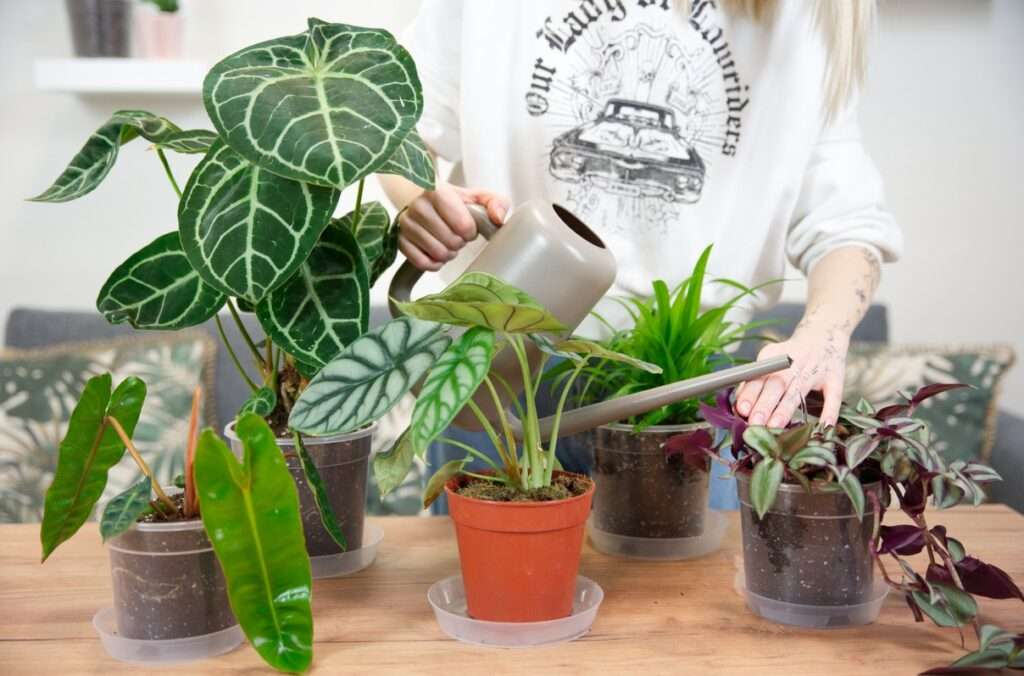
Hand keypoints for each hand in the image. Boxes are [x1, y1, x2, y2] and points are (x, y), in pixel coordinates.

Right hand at [398, 184, 509, 271]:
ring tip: (447, 241)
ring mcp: (405, 224)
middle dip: (460, 242)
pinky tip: (437, 252)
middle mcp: (417, 206)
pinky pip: (422, 263)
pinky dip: (435, 263)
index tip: (468, 226)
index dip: (471, 231)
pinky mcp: (399, 240)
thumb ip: (496, 203)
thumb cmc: (452, 200)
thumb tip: (498, 219)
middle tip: (457, 235)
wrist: (421, 197)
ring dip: (448, 253)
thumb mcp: (477, 196)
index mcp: (437, 191)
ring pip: (438, 254)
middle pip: (451, 242)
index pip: (463, 226)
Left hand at [735, 325, 849, 427]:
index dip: (750, 394)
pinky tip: (823, 426)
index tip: (742, 410)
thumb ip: (754, 381)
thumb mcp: (769, 360)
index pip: (758, 378)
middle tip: (754, 423)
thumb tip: (738, 405)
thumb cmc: (790, 355)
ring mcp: (815, 372)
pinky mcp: (835, 379)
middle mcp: (793, 365)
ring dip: (785, 409)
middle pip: (776, 386)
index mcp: (773, 360)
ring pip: (798, 392)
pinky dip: (829, 411)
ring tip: (775, 426)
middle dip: (764, 404)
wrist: (823, 334)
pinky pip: (833, 397)